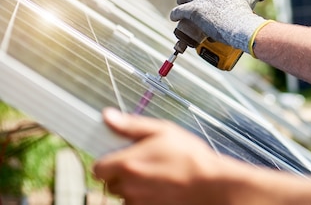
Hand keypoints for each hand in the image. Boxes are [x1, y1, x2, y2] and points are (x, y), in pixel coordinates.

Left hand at [93, 108, 233, 204]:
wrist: (210, 184)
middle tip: (145, 165)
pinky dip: (146, 198)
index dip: (109, 162)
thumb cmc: (189, 156)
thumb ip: (130, 125)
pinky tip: (162, 188)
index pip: (98, 169)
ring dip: (134, 188)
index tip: (123, 157)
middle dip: (122, 175)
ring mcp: (138, 202)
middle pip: (110, 184)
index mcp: (126, 163)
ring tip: (157, 177)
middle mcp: (128, 186)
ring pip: (125, 195)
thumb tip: (107, 116)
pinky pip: (138, 204)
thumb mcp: (162, 130)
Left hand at [170, 0, 268, 52]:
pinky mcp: (194, 10)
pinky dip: (175, 14)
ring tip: (180, 5)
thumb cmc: (245, 22)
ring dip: (180, 0)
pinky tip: (174, 18)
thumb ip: (235, 6)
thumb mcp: (241, 6)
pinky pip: (178, 10)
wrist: (241, 27)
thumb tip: (237, 17)